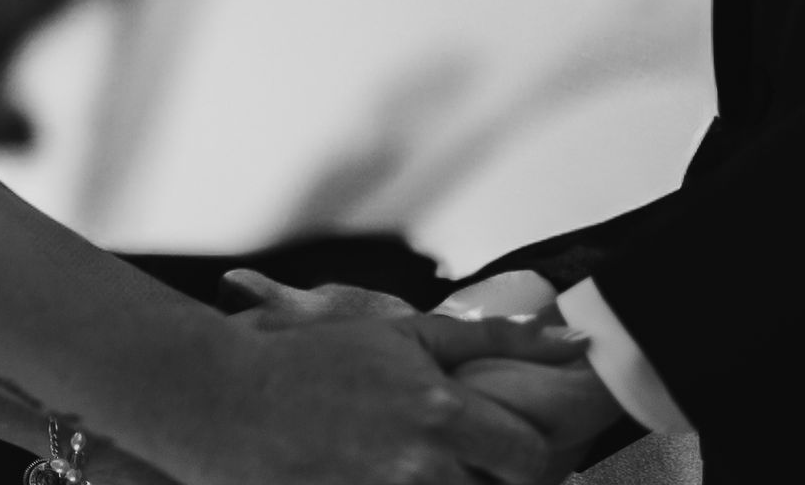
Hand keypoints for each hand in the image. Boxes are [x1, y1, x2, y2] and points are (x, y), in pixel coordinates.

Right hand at [216, 271, 594, 484]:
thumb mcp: (407, 335)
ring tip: (432, 469)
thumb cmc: (318, 363)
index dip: (533, 459)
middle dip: (497, 483)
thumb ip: (492, 338)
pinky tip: (396, 481)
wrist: (234, 404)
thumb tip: (570, 340)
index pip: (529, 457)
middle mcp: (421, 467)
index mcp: (440, 410)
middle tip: (478, 465)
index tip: (515, 451)